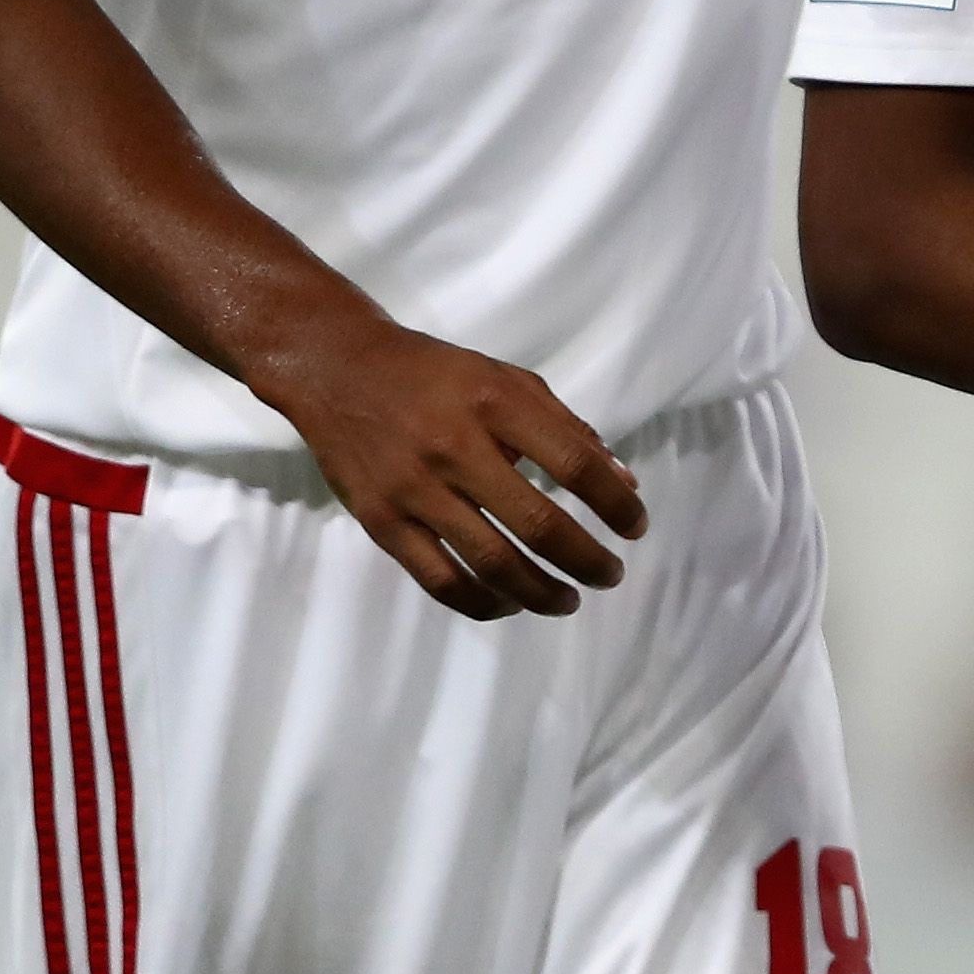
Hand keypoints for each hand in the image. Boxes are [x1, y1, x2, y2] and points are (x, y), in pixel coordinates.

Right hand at [246, 309, 648, 619]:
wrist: (338, 369)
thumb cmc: (437, 375)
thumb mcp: (508, 379)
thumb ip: (567, 429)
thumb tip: (624, 484)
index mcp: (496, 402)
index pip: (574, 463)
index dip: (614, 503)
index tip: (635, 526)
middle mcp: (456, 446)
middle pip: (538, 523)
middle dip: (586, 560)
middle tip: (611, 575)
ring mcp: (415, 489)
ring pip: (492, 563)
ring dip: (541, 592)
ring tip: (569, 600)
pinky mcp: (382, 522)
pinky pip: (440, 580)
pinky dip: (483, 603)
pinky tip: (510, 604)